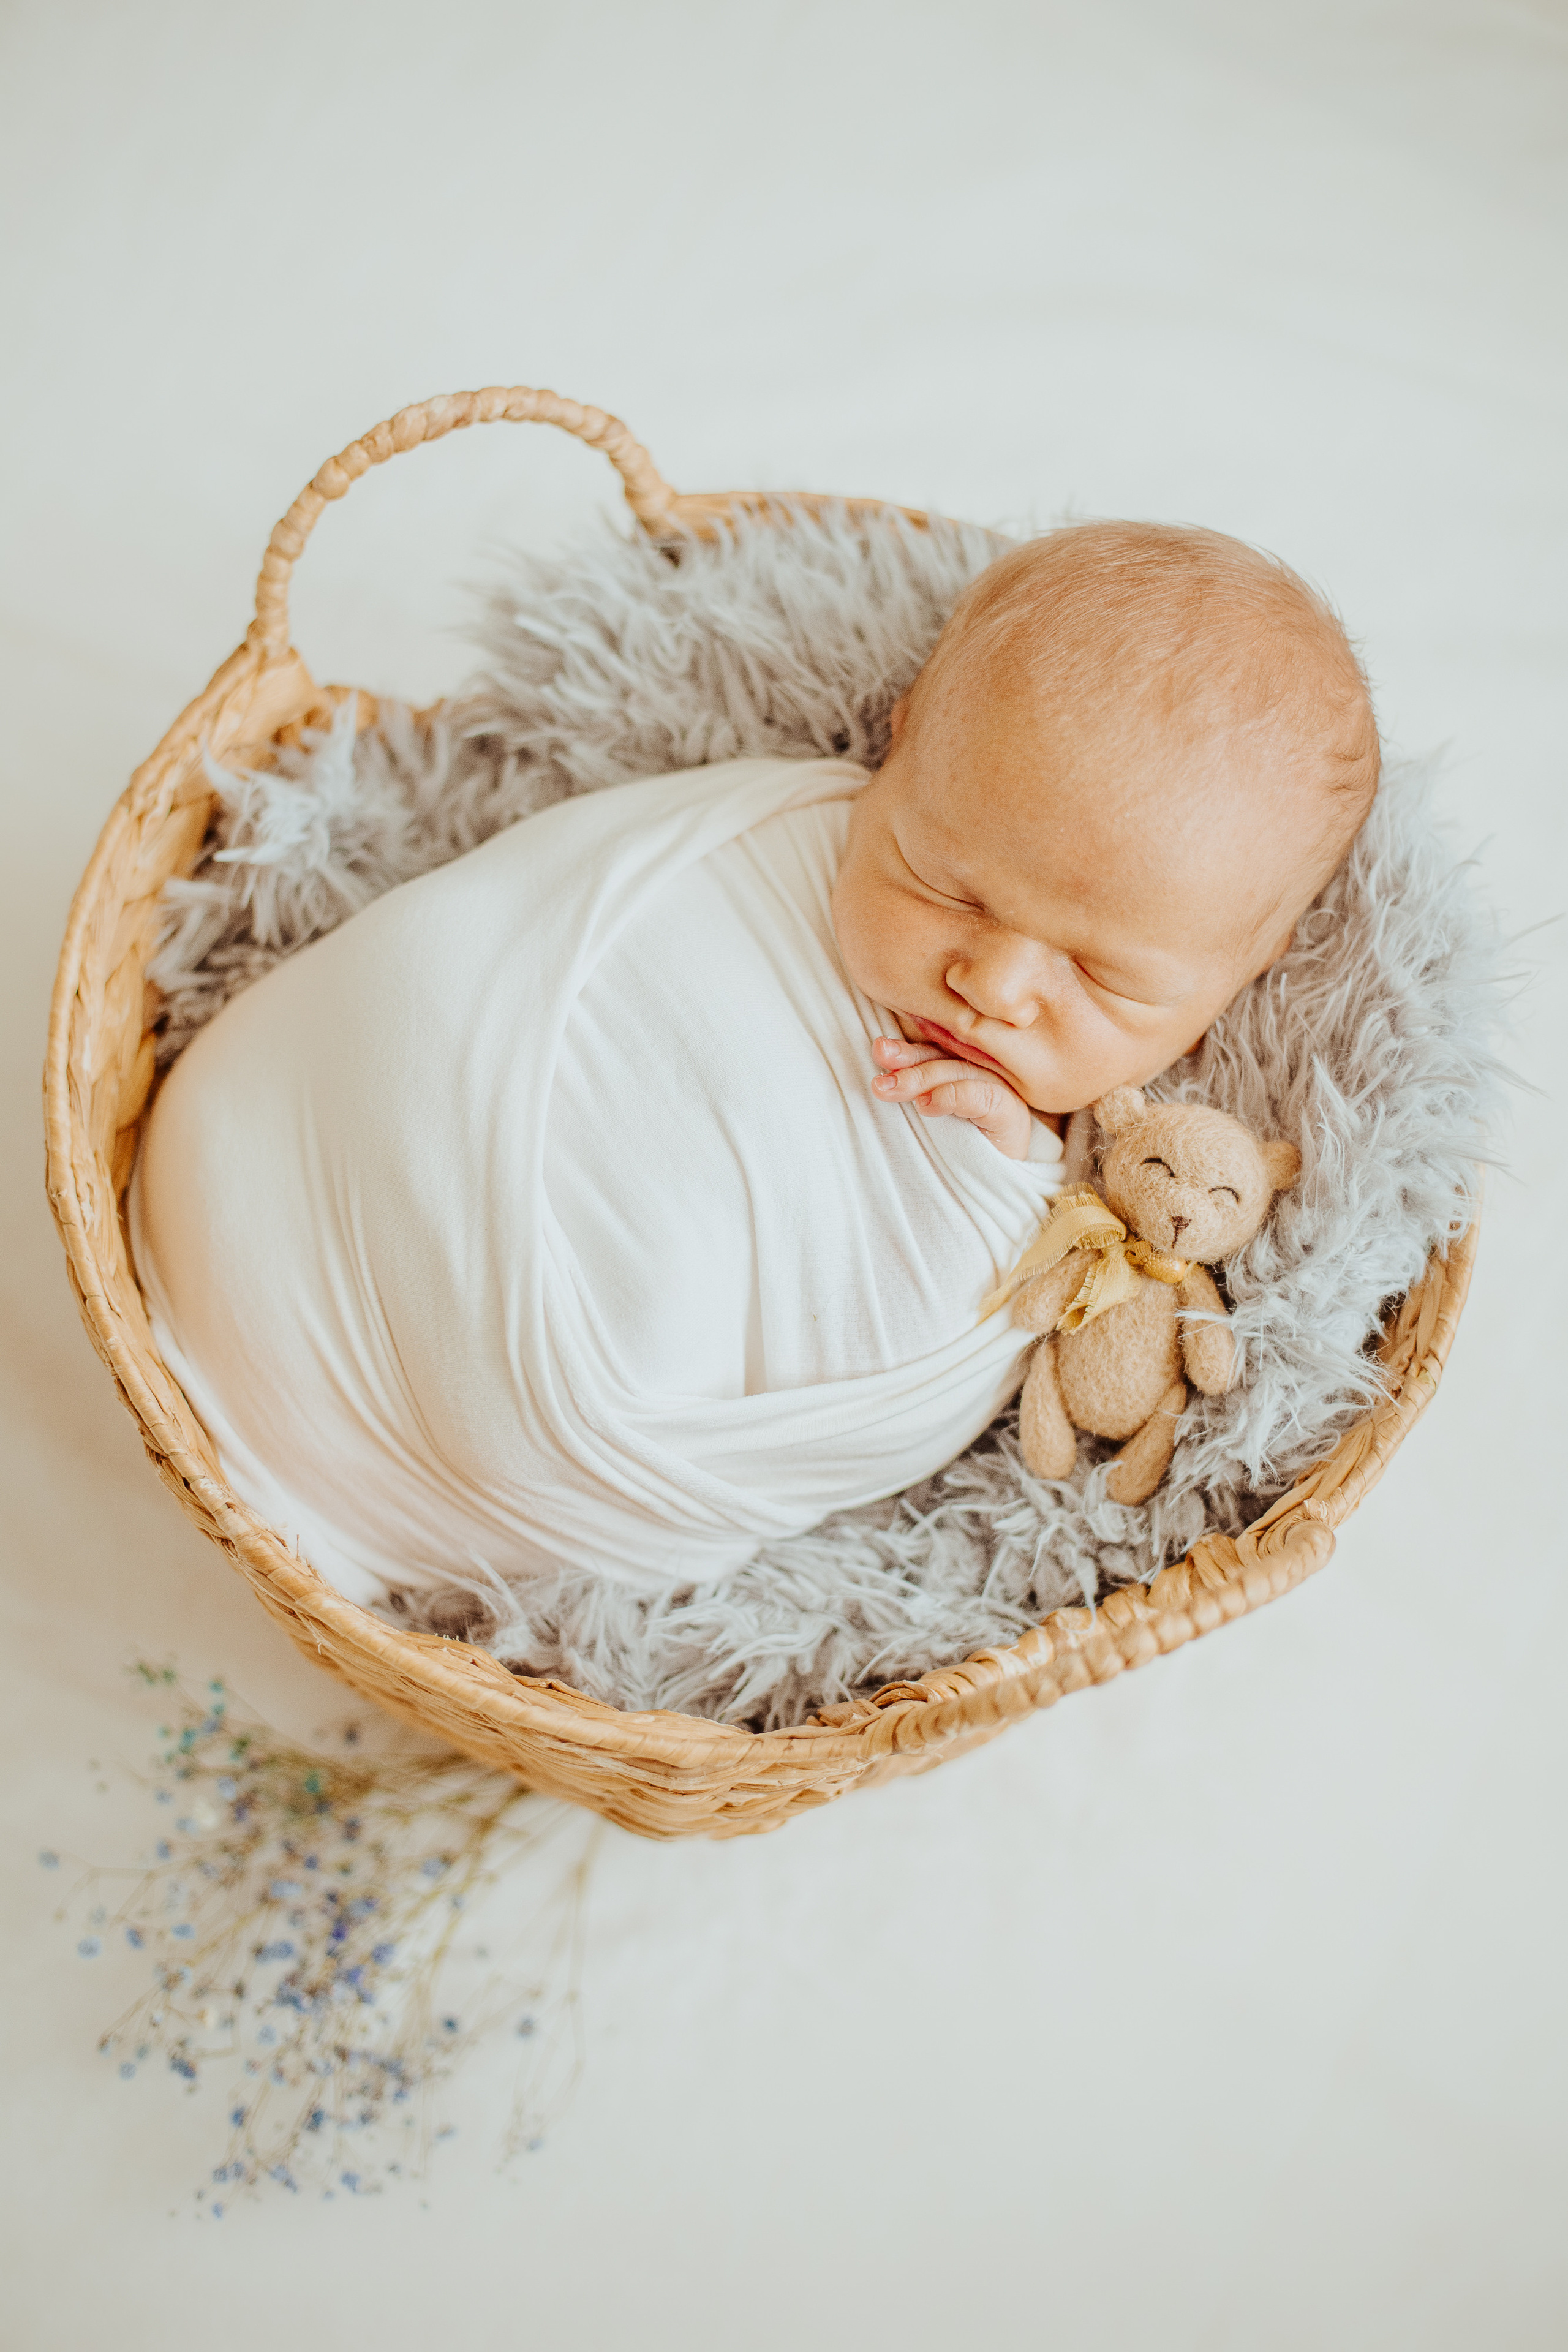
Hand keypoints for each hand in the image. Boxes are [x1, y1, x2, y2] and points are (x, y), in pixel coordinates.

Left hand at [870, 1034, 1034, 1158]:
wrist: (984, 1192)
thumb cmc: (953, 1153)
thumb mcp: (928, 1118)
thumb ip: (914, 1091)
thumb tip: (879, 1064)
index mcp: (967, 1067)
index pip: (936, 1049)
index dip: (907, 1049)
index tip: (878, 1050)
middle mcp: (986, 1072)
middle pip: (945, 1057)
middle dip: (908, 1061)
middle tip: (879, 1075)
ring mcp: (1002, 1090)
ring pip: (959, 1072)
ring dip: (920, 1079)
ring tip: (890, 1090)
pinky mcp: (1011, 1114)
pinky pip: (983, 1096)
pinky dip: (952, 1096)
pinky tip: (926, 1105)